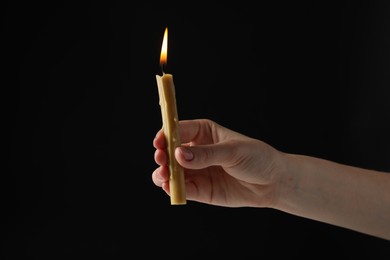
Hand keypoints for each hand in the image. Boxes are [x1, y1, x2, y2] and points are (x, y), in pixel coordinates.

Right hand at [152, 119, 284, 206]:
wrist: (272, 182)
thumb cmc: (256, 158)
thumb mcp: (232, 151)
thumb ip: (206, 154)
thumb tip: (179, 155)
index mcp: (203, 132)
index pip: (178, 130)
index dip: (166, 135)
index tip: (160, 143)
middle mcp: (195, 150)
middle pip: (170, 151)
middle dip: (162, 155)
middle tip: (162, 160)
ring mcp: (195, 170)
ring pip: (171, 171)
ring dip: (163, 173)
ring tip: (164, 176)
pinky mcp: (199, 189)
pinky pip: (181, 188)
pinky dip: (172, 188)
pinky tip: (170, 187)